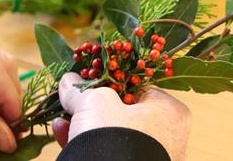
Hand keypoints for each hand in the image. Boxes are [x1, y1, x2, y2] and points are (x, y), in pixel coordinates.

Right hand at [52, 72, 190, 160]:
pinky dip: (87, 143)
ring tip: (62, 118)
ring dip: (84, 124)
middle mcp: (167, 135)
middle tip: (72, 101)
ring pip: (113, 133)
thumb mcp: (94, 103)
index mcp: (170, 111)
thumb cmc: (115, 135)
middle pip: (122, 111)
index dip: (108, 81)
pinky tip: (63, 133)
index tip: (87, 81)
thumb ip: (81, 90)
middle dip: (92, 106)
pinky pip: (109, 151)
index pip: (137, 87)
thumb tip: (68, 80)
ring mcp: (150, 156)